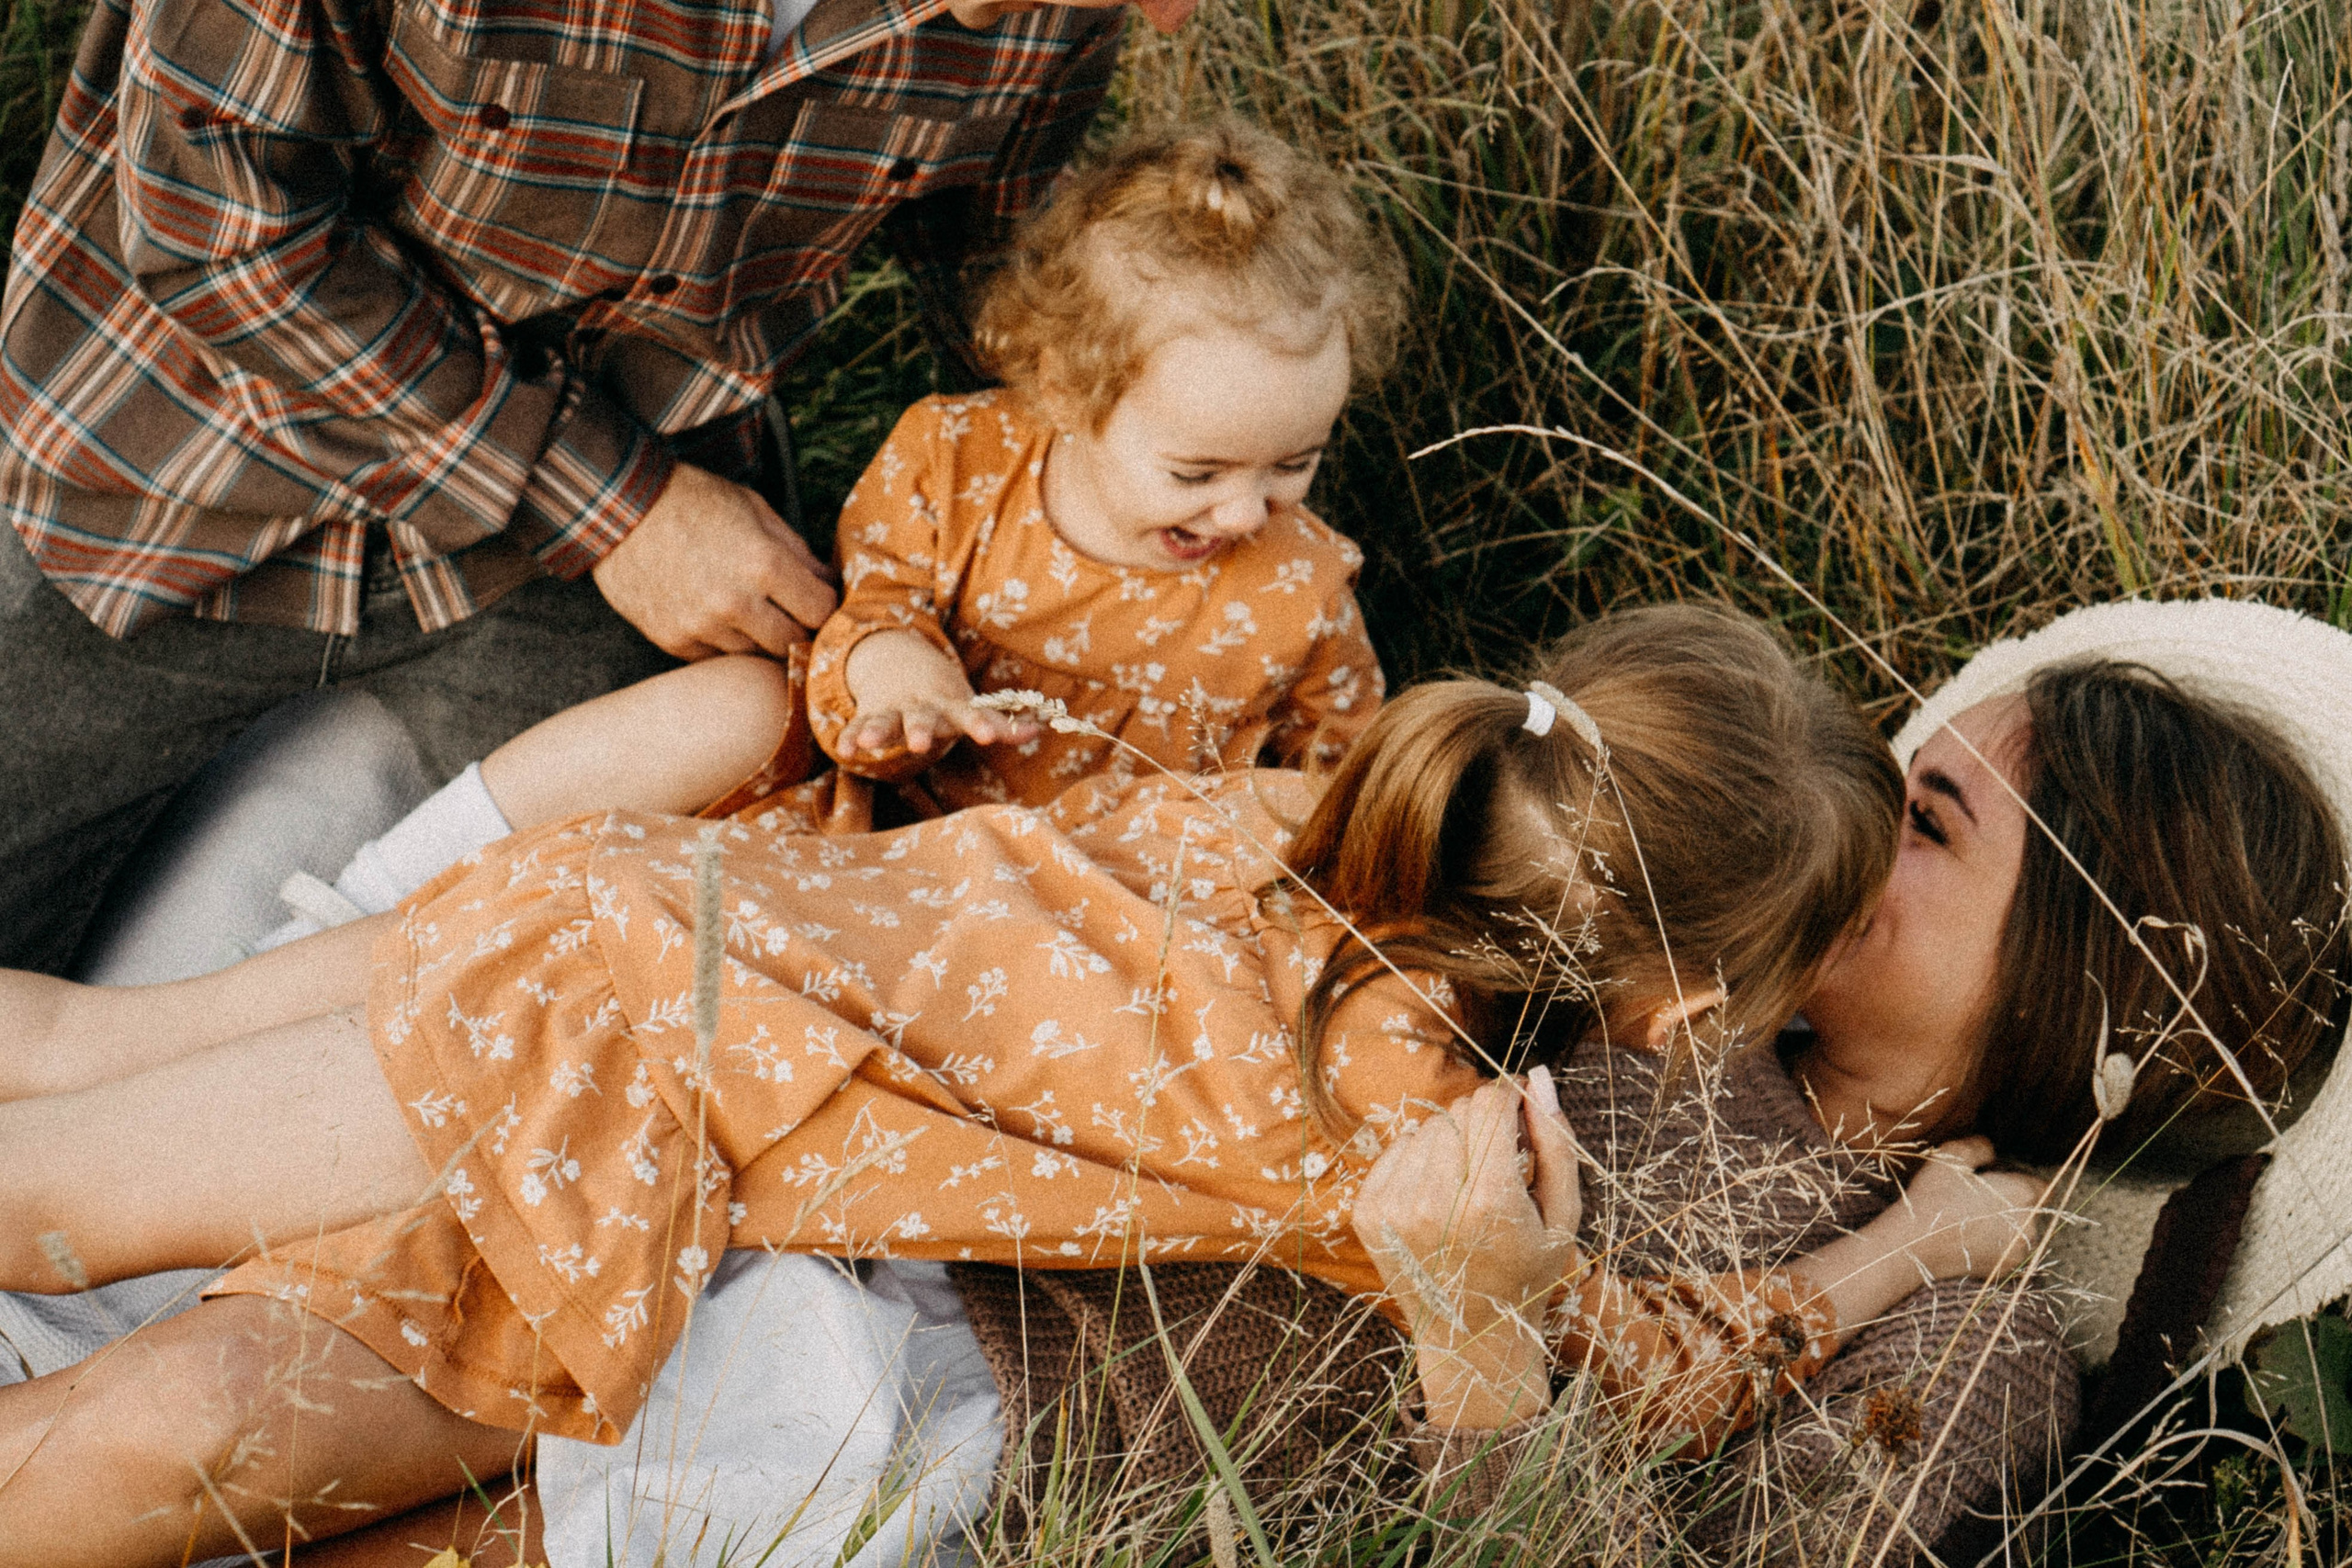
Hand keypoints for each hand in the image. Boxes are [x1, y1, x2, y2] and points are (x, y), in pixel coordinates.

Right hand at [591, 462, 837, 658]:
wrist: (619, 508)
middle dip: (799, 630)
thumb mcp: (755, 509)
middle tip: (793, 614)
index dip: (826, 608)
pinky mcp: (674, 640)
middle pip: (792, 643)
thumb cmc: (693, 500)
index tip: (820, 602)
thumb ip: (798, 550)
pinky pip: (717, 658)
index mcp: (764, 564)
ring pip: (755, 656)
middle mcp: (736, 603)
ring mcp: (702, 627)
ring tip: (750, 611)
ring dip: (760, 639)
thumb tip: (830, 582)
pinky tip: (717, 617)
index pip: (821, 612)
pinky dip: (724, 643)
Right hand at [838, 630, 1039, 759]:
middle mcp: (921, 708)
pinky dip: (850, 737)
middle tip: (919, 744)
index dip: (979, 725)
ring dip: (877, 731)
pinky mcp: (869, 717)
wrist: (900, 664)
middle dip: (920, 731)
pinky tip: (845, 750)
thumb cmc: (944, 698)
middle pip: (921, 719)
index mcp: (949, 706)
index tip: (988, 736)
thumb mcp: (970, 706)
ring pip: (884, 721)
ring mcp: (893, 712)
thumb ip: (1000, 724)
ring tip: (869, 744)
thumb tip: (1039, 730)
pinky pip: (857, 727)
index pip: (967, 715)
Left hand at [1353, 1067, 1582, 1428]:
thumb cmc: (1528, 1275)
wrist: (1471, 1342)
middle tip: (1500, 1160)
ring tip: (1471, 1184)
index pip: (1491, 1104)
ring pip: (1427, 1128)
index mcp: (1490, 1203)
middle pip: (1458, 1112)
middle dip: (1483, 1121)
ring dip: (1452, 1141)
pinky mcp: (1367, 1213)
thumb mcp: (1562, 1216)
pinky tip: (1440, 1196)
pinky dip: (1420, 1161)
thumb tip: (1539, 1076)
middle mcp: (1435, 1203)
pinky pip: (1396, 1150)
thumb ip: (1556, 1144)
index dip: (1510, 1100)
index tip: (1521, 1114)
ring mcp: (1394, 1209)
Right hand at [1894, 1135, 2044, 1281]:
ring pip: (2019, 1231)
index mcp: (2023, 1194)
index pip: (2040, 1184)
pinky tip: (1969, 1238)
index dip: (2018, 1179)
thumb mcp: (1952, 1157)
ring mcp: (2019, 1250)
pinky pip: (2008, 1251)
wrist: (1914, 1245)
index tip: (1994, 1180)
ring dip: (2004, 1224)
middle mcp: (2030, 1224)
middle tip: (1976, 1199)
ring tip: (1971, 1220)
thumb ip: (1980, 1146)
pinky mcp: (2005, 1270)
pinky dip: (1995, 1245)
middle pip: (2030, 1208)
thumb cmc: (1935, 1197)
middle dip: (2011, 1202)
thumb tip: (1991, 1150)